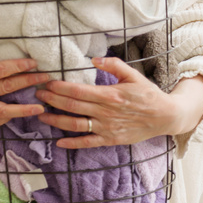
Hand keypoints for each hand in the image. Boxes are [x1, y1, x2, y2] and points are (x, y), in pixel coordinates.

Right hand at [0, 40, 48, 125]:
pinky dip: (6, 118)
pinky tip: (17, 113)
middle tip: (46, 78)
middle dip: (29, 82)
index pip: (1, 70)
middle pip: (7, 88)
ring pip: (4, 111)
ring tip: (41, 107)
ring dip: (24, 109)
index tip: (34, 62)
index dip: (19, 66)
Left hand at [36, 56, 183, 148]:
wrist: (165, 117)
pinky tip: (58, 142)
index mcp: (110, 95)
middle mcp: (106, 112)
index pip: (78, 91)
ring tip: (41, 115)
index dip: (60, 88)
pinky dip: (73, 144)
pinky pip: (88, 143)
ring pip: (76, 125)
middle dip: (52, 100)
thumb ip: (113, 65)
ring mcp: (107, 128)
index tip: (46, 83)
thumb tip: (94, 59)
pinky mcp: (110, 140)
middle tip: (37, 94)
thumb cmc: (147, 94)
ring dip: (56, 120)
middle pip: (73, 106)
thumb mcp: (133, 75)